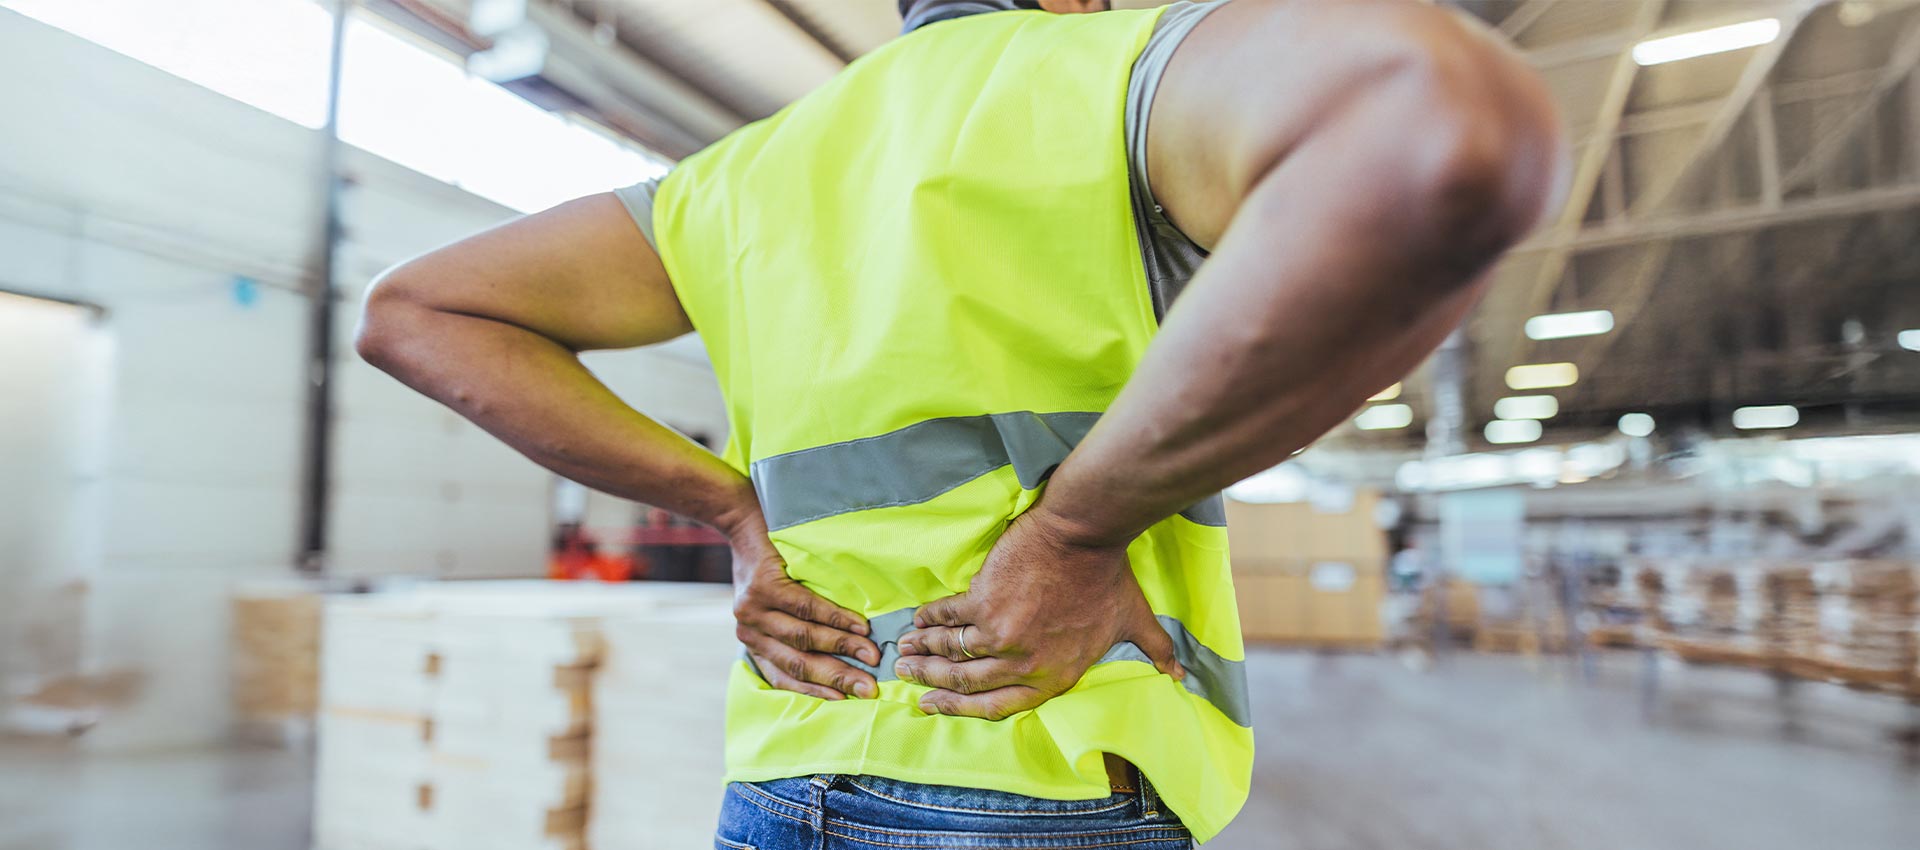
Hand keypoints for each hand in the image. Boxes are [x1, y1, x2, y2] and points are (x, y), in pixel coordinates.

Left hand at [728, 511, 880, 700]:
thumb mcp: (772, 605)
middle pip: (798, 663)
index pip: (784, 678)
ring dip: (842, 648)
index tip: (847, 701)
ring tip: (872, 654)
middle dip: (837, 677)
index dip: (816, 691)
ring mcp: (753, 610)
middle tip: (869, 688)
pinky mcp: (764, 586)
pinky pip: (806, 608)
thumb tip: (843, 658)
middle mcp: (749, 632)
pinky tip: (858, 625)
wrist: (743, 521)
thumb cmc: (767, 566)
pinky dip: (836, 619)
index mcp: (753, 643)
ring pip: (804, 638)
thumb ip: (794, 630)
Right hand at [893, 502, 1182, 719]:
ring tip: (903, 653)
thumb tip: (1178, 674)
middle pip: (967, 684)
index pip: (998, 706)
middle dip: (932, 684)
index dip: (961, 710)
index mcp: (1053, 675)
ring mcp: (1000, 635)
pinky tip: (915, 620)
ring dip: (922, 654)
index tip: (935, 706)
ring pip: (951, 653)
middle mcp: (1024, 663)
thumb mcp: (1134, 619)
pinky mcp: (982, 602)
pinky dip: (928, 620)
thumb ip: (1154, 650)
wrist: (1084, 533)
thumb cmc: (1108, 575)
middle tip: (908, 678)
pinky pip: (946, 617)